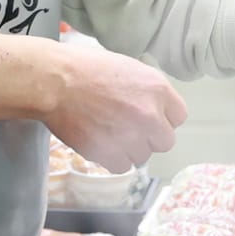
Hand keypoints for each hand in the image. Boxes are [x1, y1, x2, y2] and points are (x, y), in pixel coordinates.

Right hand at [45, 40, 188, 172]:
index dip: (163, 118)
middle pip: (165, 141)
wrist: (55, 81)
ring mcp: (130, 136)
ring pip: (142, 157)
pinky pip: (122, 167)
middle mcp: (150, 115)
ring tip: (109, 134)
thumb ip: (148, 91)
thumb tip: (155, 108)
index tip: (150, 117)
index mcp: (158, 89)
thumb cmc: (87, 68)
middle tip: (129, 128)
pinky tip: (101, 144)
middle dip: (149, 137)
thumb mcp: (129, 69)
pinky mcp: (108, 152)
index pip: (179, 116)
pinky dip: (112, 159)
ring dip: (129, 149)